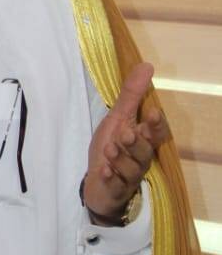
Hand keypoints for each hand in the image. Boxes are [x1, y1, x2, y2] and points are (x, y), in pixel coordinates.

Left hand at [83, 63, 169, 221]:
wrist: (98, 183)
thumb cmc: (110, 148)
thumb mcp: (117, 119)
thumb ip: (131, 95)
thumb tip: (146, 65)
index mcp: (142, 140)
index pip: (156, 133)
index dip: (156, 124)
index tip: (153, 112)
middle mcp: (140, 158)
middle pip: (145, 152)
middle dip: (136, 143)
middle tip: (125, 134)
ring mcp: (128, 175)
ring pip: (131, 169)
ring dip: (120, 159)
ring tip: (109, 148)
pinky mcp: (115, 189)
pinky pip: (116, 185)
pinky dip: (110, 178)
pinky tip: (104, 172)